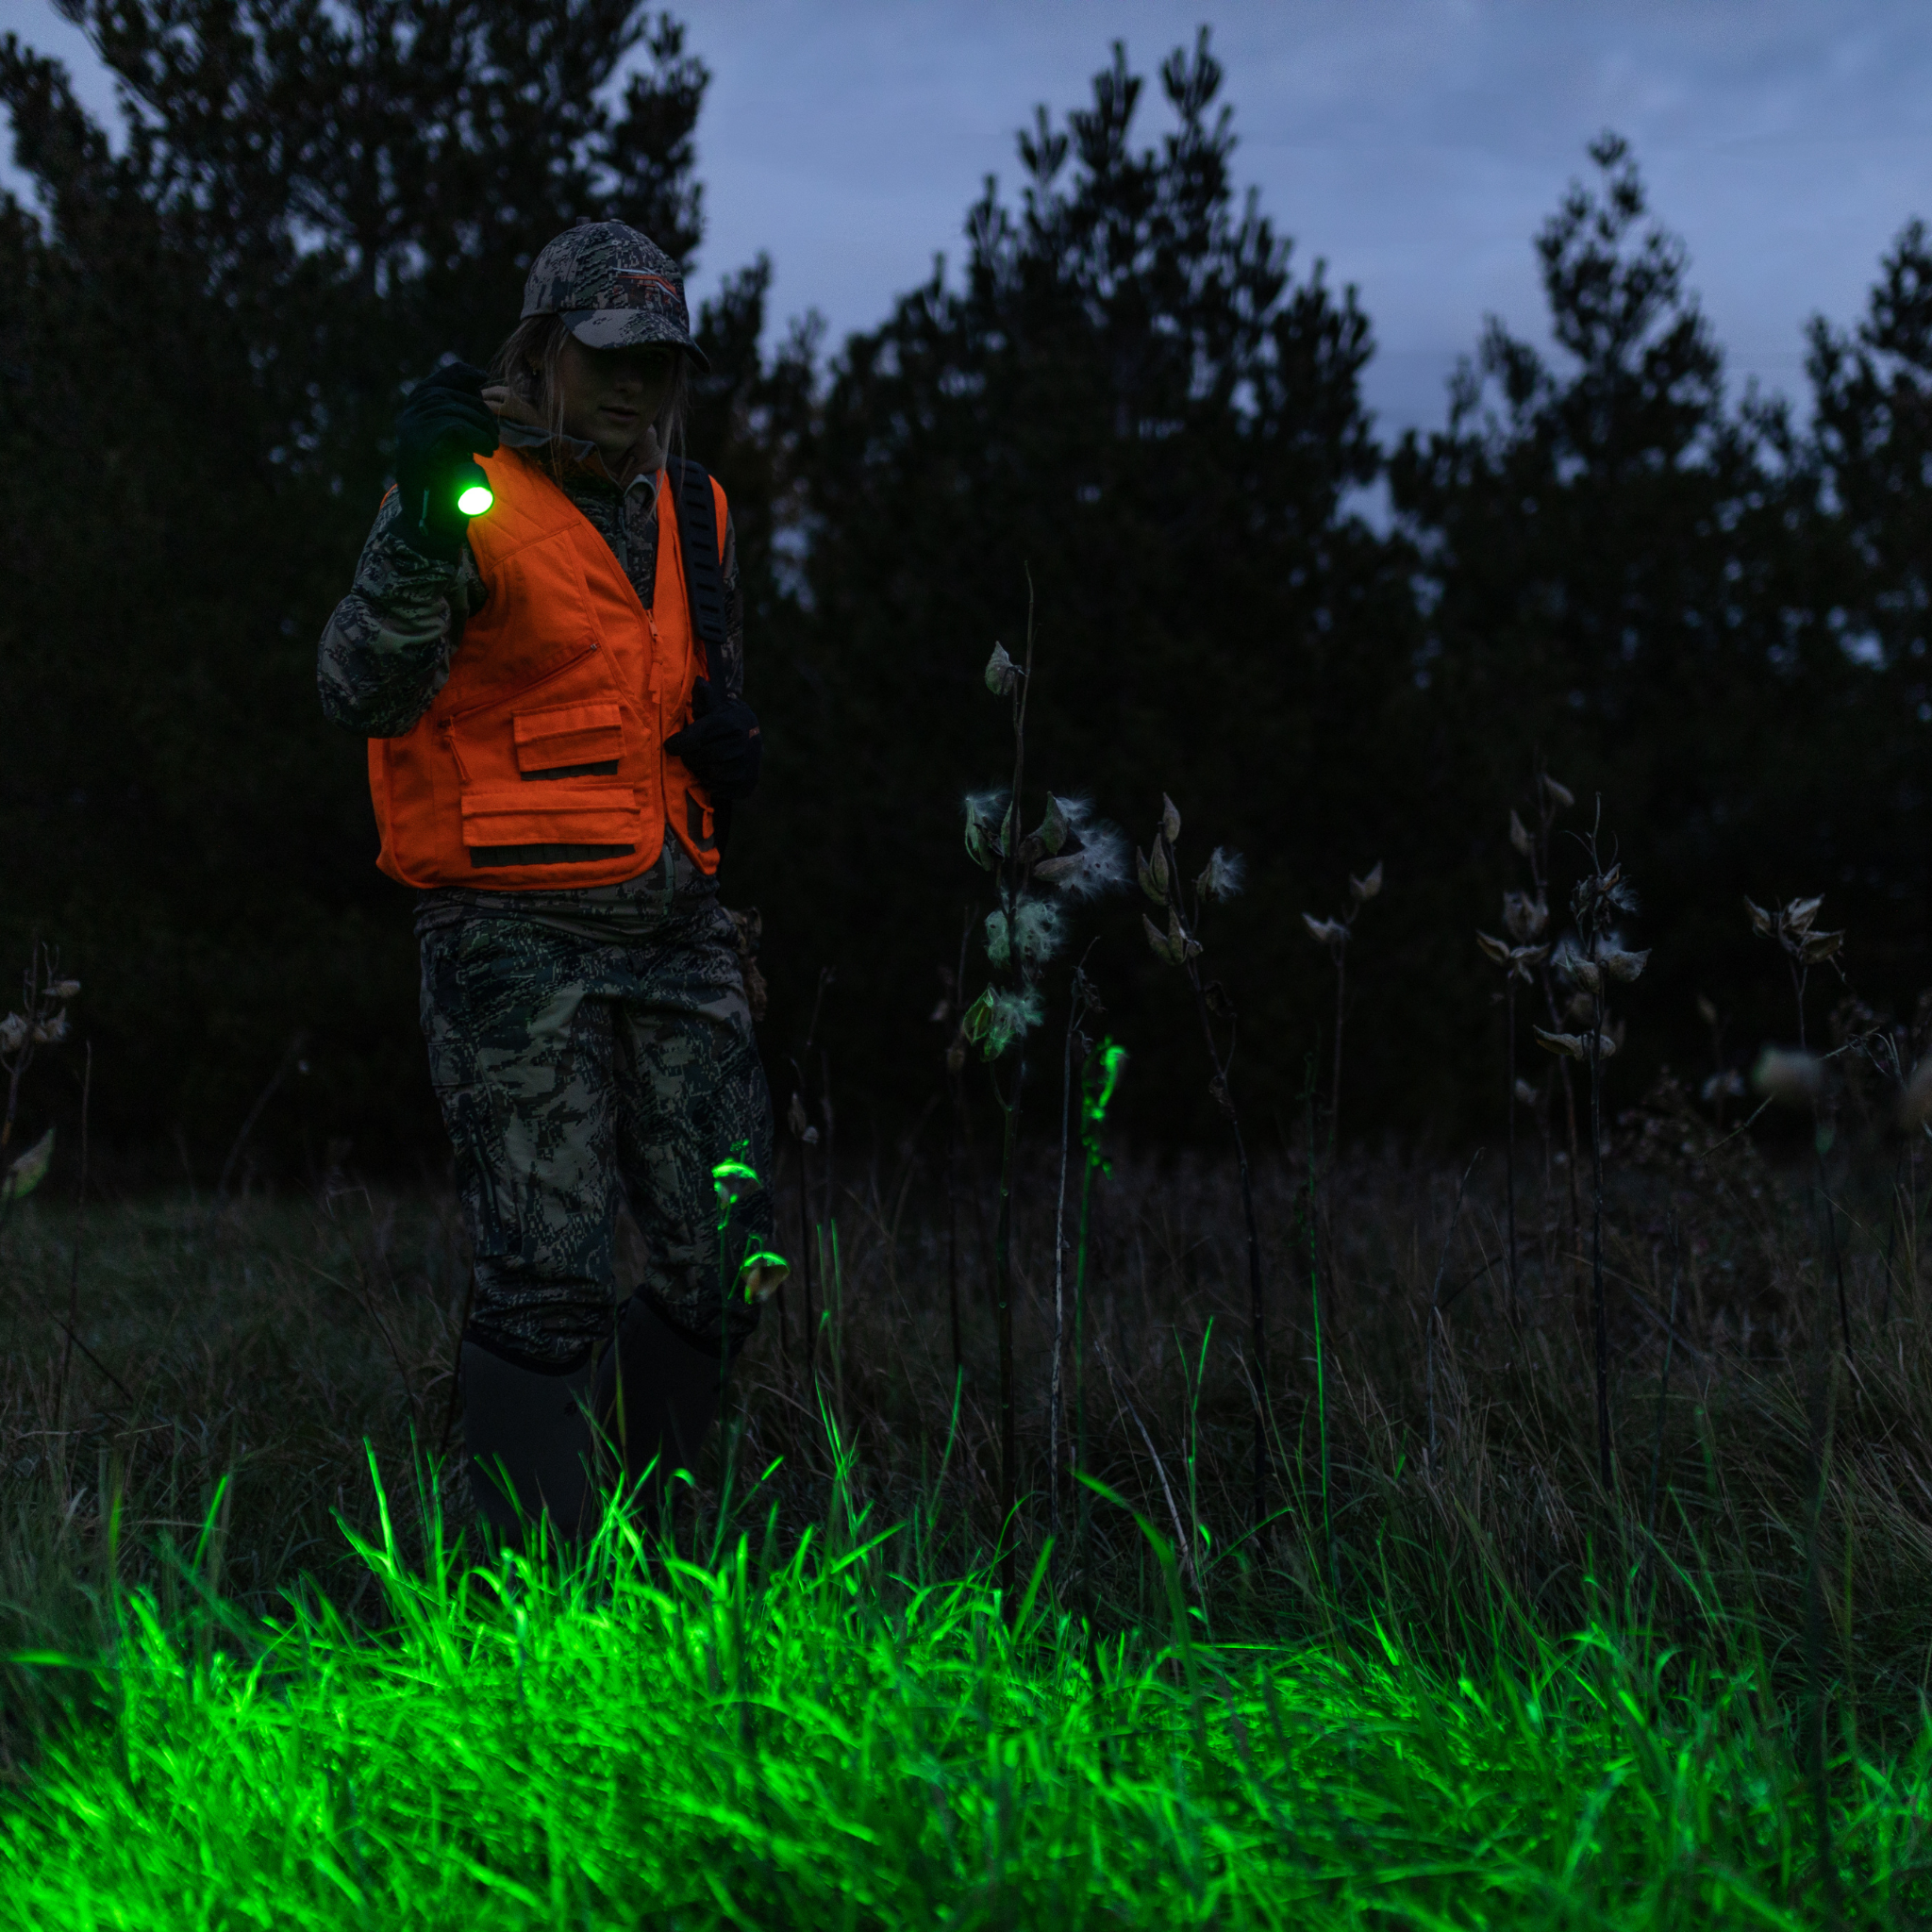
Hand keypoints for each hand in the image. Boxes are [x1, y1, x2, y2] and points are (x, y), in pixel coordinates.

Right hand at [393, 361, 499, 559]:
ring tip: (491, 446)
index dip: (460, 375)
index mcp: (414, 415)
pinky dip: (476, 436)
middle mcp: (408, 419)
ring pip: (452, 408)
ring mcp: (411, 432)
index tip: (483, 379)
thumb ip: (460, 416)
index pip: (436, 381)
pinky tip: (485, 451)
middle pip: (447, 393)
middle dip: (479, 408)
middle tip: (494, 435)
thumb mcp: (456, 444)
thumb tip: (478, 383)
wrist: (432, 524)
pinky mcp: (421, 447)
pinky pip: (454, 426)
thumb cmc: (448, 486)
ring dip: (481, 424)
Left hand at [665, 680, 761, 800]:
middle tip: (687, 755)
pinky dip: (712, 783)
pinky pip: (720, 788)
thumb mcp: (718, 707)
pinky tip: (713, 773)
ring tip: (702, 763)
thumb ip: (705, 698)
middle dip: (690, 758)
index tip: (670, 746)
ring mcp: (747, 765)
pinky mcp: (748, 783)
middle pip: (702, 757)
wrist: (754, 739)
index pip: (698, 737)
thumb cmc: (727, 722)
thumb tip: (699, 682)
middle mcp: (743, 743)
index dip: (680, 744)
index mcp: (733, 723)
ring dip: (701, 770)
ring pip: (710, 774)